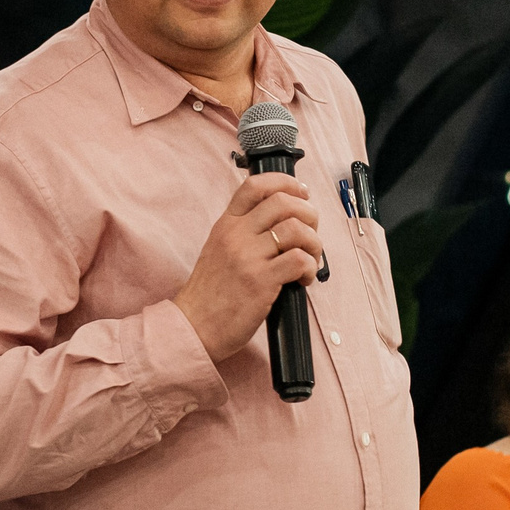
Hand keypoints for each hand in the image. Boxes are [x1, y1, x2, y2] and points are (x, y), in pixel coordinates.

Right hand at [173, 172, 321, 361]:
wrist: (194, 326)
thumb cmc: (211, 293)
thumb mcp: (219, 249)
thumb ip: (243, 232)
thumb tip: (281, 221)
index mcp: (226, 224)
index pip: (256, 185)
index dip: (286, 183)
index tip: (301, 194)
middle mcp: (236, 234)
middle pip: (283, 202)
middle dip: (309, 214)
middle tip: (311, 234)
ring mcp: (248, 256)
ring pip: (297, 229)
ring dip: (314, 244)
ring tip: (310, 261)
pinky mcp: (260, 281)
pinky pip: (300, 260)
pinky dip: (310, 268)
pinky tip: (304, 280)